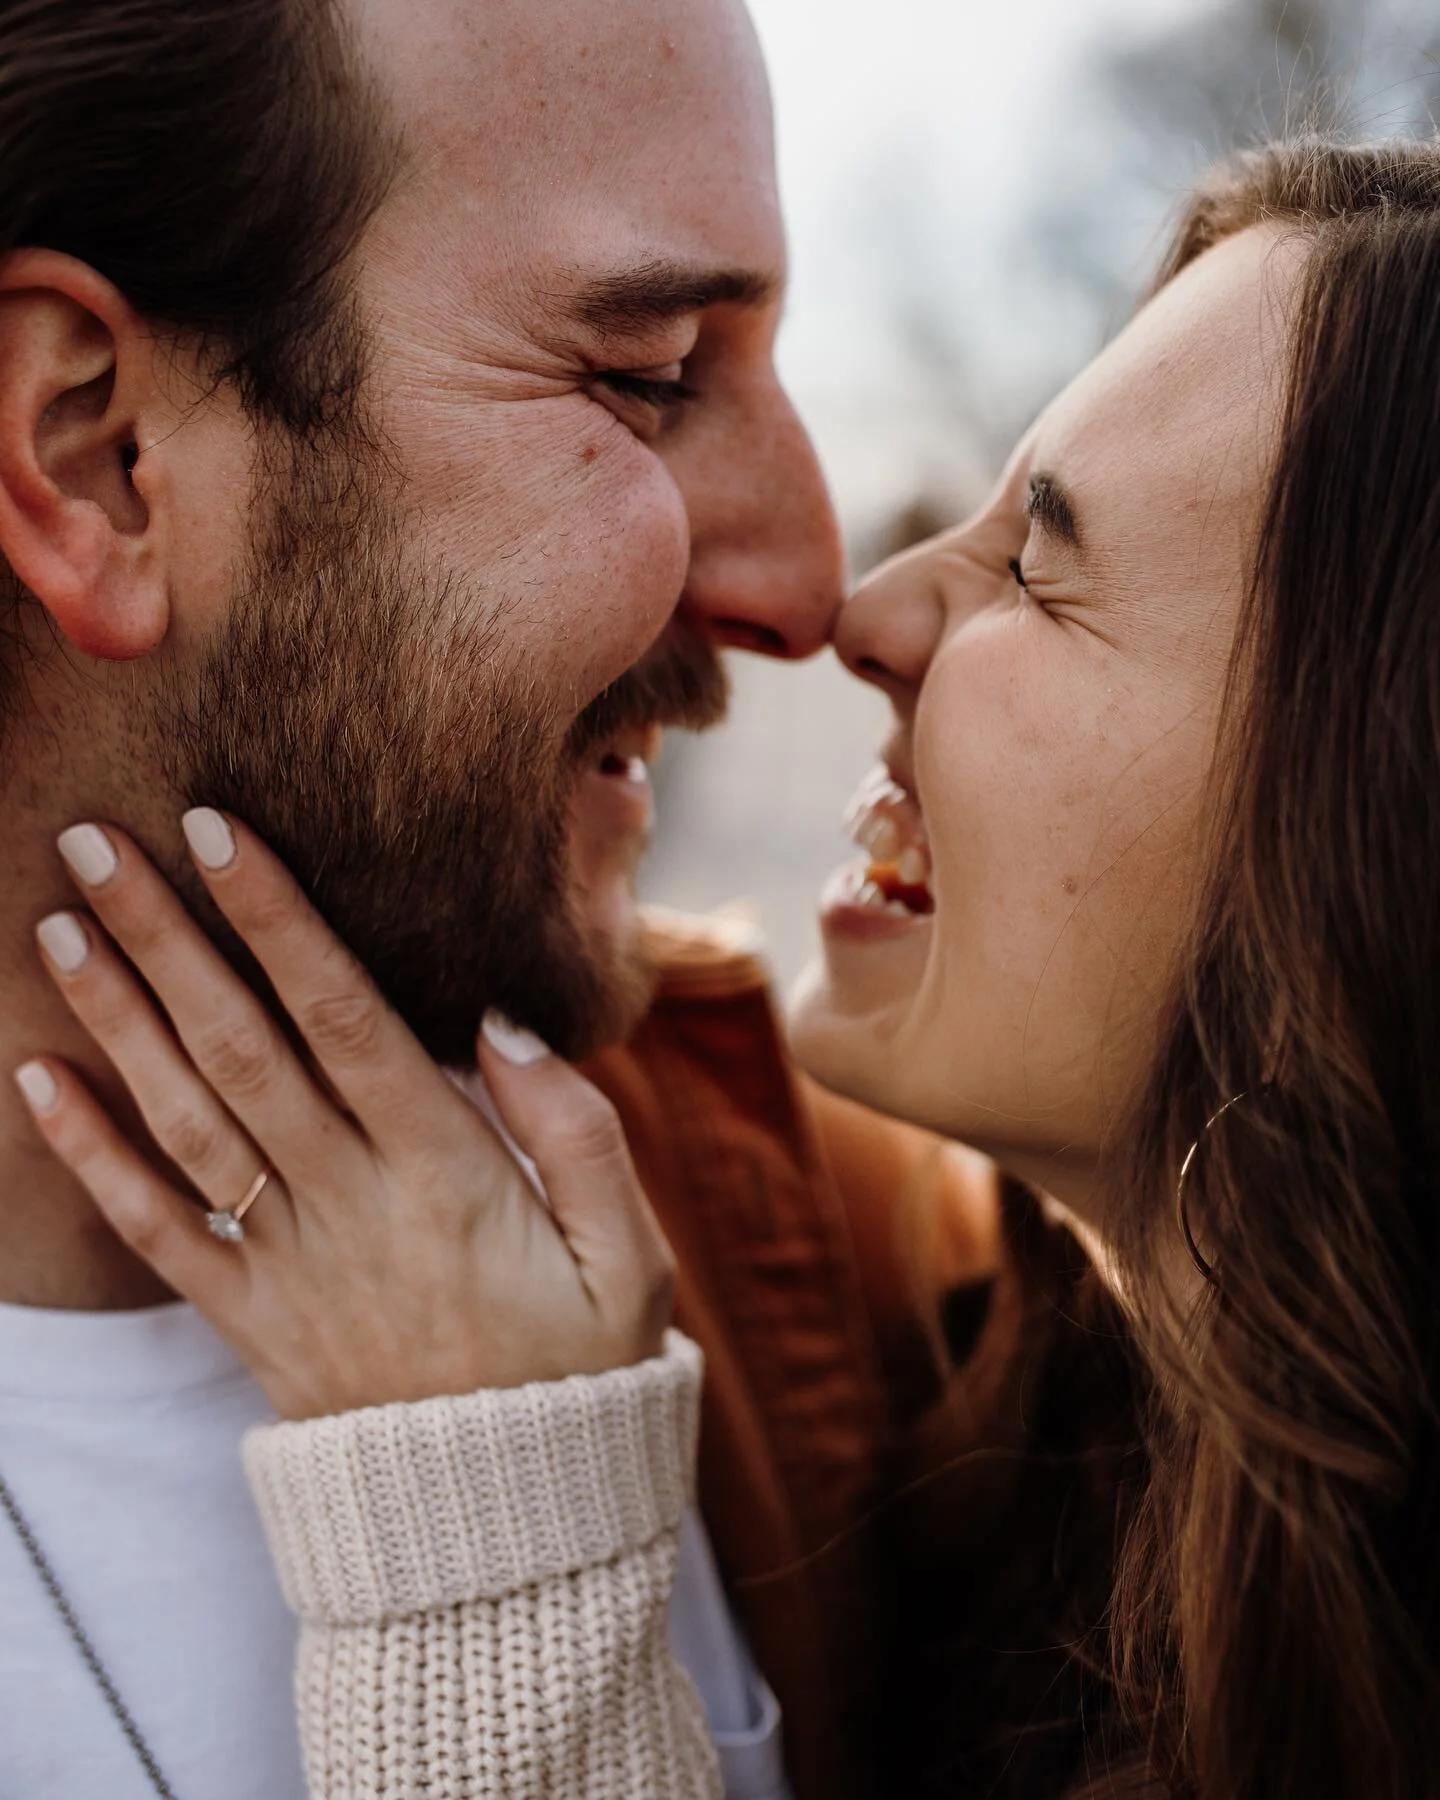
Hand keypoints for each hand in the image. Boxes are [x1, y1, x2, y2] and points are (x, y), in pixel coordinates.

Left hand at [13, 811, 674, 1419]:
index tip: (220, 831)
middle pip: (244, 1048)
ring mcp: (287, 1266)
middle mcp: (350, 1206)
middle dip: (171, 937)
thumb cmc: (581, 1372)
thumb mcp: (630, 1258)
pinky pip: (156, 1233)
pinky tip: (38, 1080)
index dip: (280, 919)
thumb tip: (500, 1022)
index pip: (347, 1017)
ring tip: (59, 928)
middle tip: (98, 841)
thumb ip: (578, 1132)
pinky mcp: (247, 1320)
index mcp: (447, 1174)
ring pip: (187, 1122)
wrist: (506, 1529)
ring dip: (119, 1021)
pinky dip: (91, 1158)